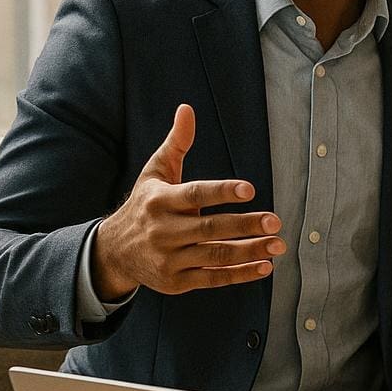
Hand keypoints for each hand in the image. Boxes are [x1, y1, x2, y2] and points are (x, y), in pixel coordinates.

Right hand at [92, 105, 283, 299]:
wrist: (113, 252)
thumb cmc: (144, 206)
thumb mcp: (155, 173)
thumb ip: (176, 143)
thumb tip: (187, 109)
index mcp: (160, 200)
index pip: (196, 195)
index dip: (223, 192)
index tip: (250, 189)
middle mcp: (163, 230)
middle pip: (211, 228)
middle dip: (246, 225)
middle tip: (275, 222)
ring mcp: (169, 259)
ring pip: (216, 255)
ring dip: (251, 251)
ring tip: (278, 245)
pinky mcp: (176, 282)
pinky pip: (213, 278)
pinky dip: (240, 274)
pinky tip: (264, 266)